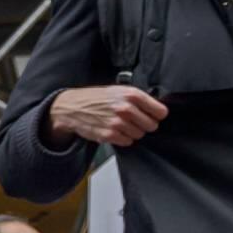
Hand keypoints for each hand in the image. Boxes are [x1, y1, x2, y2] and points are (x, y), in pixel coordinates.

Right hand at [48, 84, 166, 148]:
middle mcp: (126, 108)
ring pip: (140, 135)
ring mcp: (117, 123)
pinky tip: (114, 130)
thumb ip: (138, 99)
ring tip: (120, 124)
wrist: (72, 107)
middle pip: (152, 125)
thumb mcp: (119, 90)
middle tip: (133, 120)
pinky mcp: (109, 135)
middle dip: (144, 124)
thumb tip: (156, 109)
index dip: (156, 114)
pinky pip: (127, 141)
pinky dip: (122, 138)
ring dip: (132, 132)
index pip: (160, 111)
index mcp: (132, 95)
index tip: (151, 115)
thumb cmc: (96, 98)